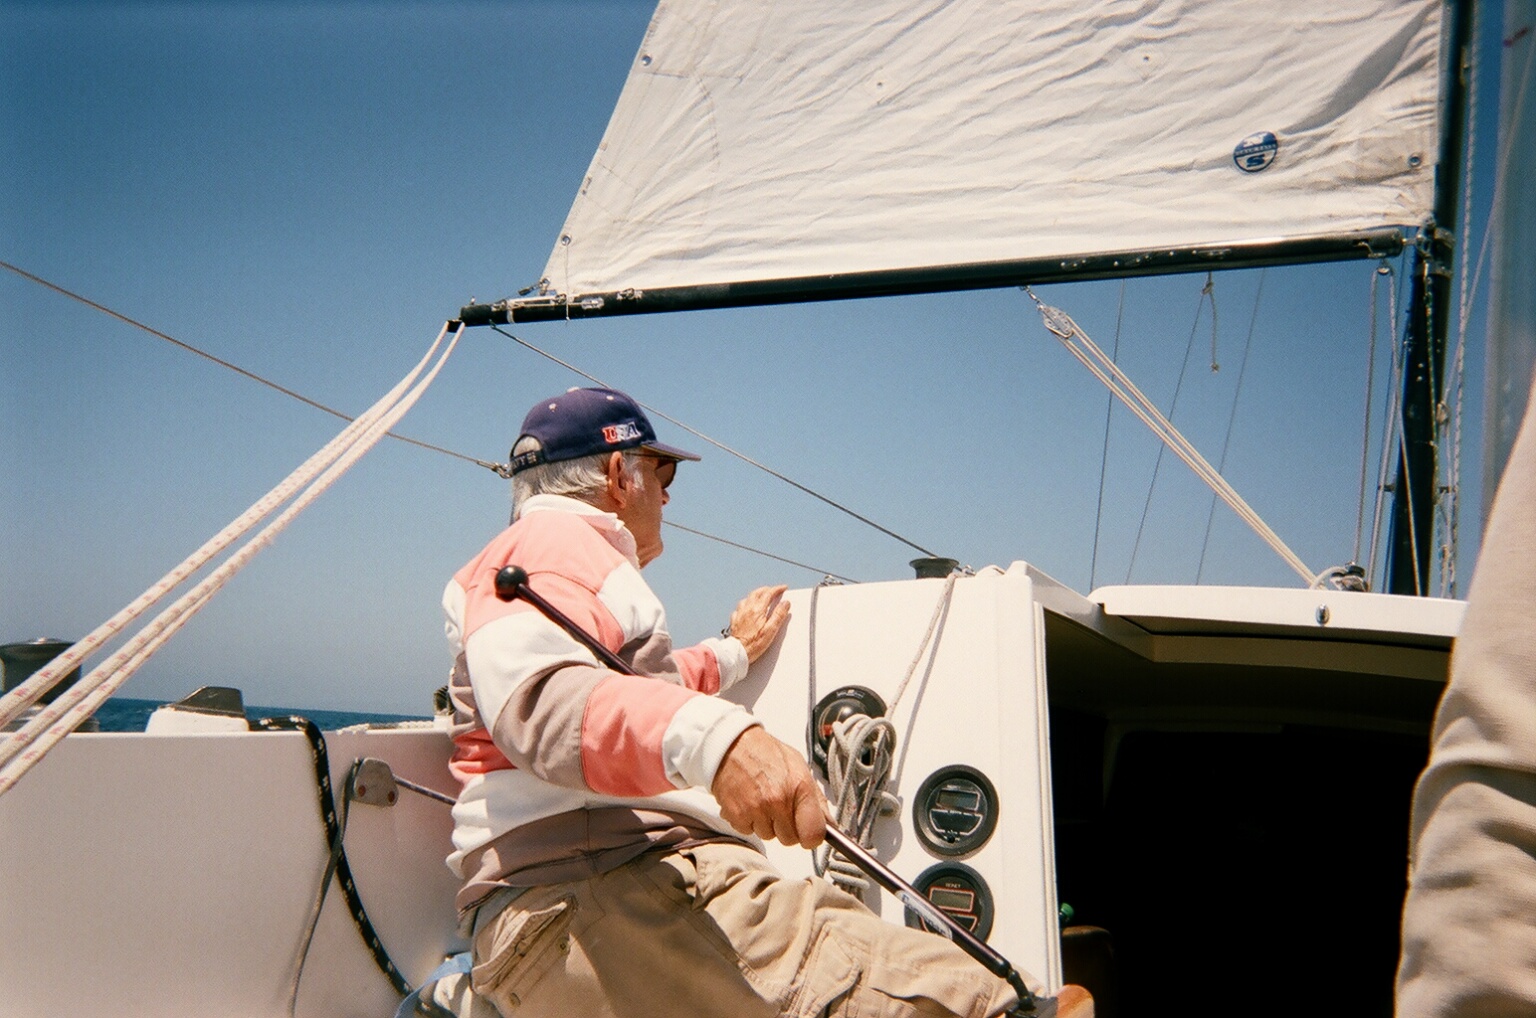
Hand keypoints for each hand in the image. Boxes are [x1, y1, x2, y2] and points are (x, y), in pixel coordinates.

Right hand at [711, 725, 826, 848]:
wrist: (731, 746)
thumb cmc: (766, 753)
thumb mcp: (799, 766)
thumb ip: (816, 798)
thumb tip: (830, 825)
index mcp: (799, 787)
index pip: (813, 833)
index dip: (812, 836)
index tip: (809, 831)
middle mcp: (778, 801)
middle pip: (790, 839)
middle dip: (787, 828)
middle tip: (780, 807)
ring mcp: (756, 810)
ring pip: (769, 836)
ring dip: (767, 824)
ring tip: (762, 800)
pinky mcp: (736, 816)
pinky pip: (749, 831)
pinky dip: (749, 821)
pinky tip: (749, 802)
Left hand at [728, 584, 790, 662]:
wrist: (737, 653)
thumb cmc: (754, 644)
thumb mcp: (771, 630)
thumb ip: (778, 615)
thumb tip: (785, 603)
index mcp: (757, 610)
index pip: (768, 594)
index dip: (777, 589)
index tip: (783, 588)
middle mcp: (747, 609)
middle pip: (757, 593)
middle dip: (767, 589)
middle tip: (774, 591)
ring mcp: (740, 614)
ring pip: (748, 598)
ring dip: (756, 595)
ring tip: (761, 596)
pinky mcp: (735, 621)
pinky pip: (740, 608)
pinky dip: (746, 604)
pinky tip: (747, 609)